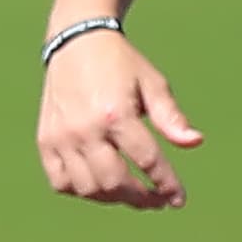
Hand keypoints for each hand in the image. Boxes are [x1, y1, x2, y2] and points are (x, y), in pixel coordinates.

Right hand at [37, 28, 204, 208]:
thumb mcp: (152, 83)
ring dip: (113, 197)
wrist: (76, 41)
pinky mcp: (46, 140)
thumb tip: (195, 143)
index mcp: (116, 113)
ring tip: (130, 193)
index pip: (148, 161)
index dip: (167, 184)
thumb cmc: (120, 63)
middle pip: (116, 182)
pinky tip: (99, 185)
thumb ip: (171, 117)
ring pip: (88, 188)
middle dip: (142, 198)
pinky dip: (81, 191)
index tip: (178, 199)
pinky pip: (61, 182)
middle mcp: (86, 129)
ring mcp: (62, 137)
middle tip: (157, 200)